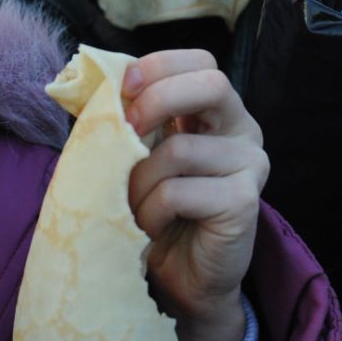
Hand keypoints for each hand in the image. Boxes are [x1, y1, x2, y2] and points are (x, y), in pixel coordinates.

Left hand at [122, 50, 267, 340]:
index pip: (201, 60)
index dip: (160, 65)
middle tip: (125, 133)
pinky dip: (150, 210)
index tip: (124, 87)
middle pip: (211, 84)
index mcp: (218, 111)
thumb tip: (90, 82)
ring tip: (132, 208)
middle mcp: (243, 131)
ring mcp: (251, 165)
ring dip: (138, 181)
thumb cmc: (155, 212)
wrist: (181, 279)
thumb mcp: (138, 156)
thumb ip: (128, 119)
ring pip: (179, 149)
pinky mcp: (245, 202)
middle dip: (157, 101)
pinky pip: (179, 192)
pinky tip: (150, 228)